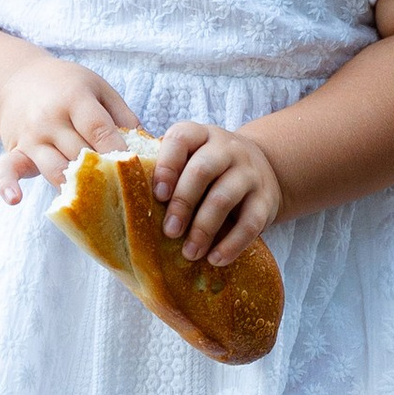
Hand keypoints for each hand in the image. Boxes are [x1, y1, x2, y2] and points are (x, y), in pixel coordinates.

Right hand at [0, 57, 141, 203]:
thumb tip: (153, 148)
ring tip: (94, 201)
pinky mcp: (14, 150)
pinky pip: (6, 170)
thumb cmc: (67, 87)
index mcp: (74, 99)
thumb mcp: (99, 89)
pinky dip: (7, 185)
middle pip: (80, 155)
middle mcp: (50, 118)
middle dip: (102, 174)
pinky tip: (15, 199)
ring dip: (75, 188)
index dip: (118, 151)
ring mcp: (30, 136)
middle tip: (123, 192)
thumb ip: (124, 116)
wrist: (18, 80)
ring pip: (55, 170)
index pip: (99, 130)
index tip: (135, 169)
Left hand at [153, 121, 281, 266]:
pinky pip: (251, 223)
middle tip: (169, 232)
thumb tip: (127, 205)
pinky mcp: (266, 199)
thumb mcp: (192, 159)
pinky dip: (232, 244)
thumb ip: (167, 173)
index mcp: (200, 135)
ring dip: (203, 228)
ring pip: (224, 197)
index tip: (157, 195)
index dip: (167, 166)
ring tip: (189, 252)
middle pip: (202, 170)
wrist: (263, 168)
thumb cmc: (210, 171)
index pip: (181, 139)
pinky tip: (215, 259)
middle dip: (182, 203)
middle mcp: (227, 148)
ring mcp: (249, 172)